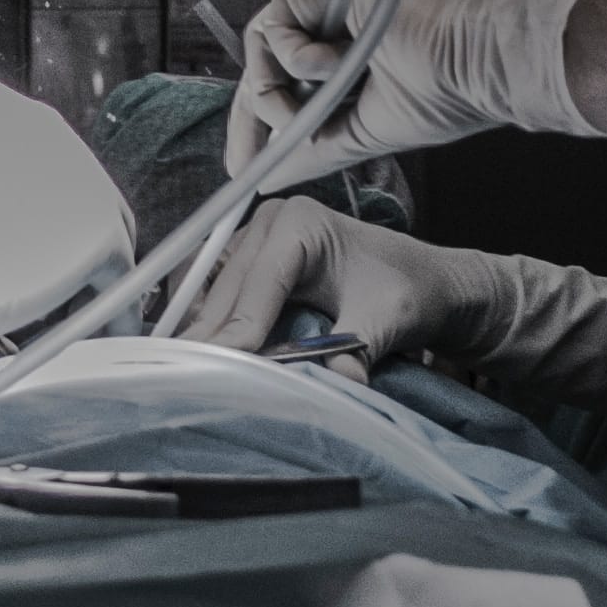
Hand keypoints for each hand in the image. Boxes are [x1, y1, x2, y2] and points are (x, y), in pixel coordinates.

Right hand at [0, 80, 132, 369]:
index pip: (33, 161)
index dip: (35, 210)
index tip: (30, 244)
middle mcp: (43, 123)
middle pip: (79, 189)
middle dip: (71, 238)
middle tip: (63, 284)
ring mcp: (76, 171)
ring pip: (102, 231)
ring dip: (92, 272)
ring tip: (81, 312)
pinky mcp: (97, 226)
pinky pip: (120, 275)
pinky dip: (117, 306)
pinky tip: (109, 330)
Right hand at [174, 196, 486, 378]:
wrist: (420, 283)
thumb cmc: (407, 290)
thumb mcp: (386, 318)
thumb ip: (357, 347)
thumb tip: (341, 382)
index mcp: (301, 222)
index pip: (260, 282)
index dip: (240, 329)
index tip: (223, 369)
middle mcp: (269, 224)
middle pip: (227, 289)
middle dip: (213, 337)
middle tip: (194, 383)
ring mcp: (255, 244)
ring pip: (213, 295)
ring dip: (205, 336)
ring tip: (187, 378)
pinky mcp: (249, 268)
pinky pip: (218, 299)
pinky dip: (212, 331)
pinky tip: (203, 364)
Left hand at [223, 0, 602, 184]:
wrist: (469, 64)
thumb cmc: (441, 95)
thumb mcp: (360, 136)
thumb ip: (311, 151)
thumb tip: (270, 176)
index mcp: (347, 56)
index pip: (286, 84)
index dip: (259, 124)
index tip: (243, 166)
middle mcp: (334, 22)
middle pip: (266, 60)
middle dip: (253, 113)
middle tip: (248, 155)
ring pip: (265, 42)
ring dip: (277, 87)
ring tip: (309, 106)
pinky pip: (280, 16)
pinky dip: (298, 54)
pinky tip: (336, 64)